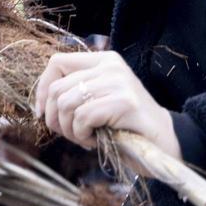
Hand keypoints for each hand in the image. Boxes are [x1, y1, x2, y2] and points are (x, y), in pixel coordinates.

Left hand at [34, 51, 179, 156]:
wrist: (166, 145)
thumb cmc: (125, 126)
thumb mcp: (96, 101)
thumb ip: (73, 94)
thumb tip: (39, 104)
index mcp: (103, 60)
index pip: (56, 63)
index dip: (41, 90)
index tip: (41, 113)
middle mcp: (111, 66)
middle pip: (57, 89)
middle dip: (55, 119)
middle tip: (71, 134)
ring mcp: (119, 82)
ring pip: (66, 104)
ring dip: (70, 130)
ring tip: (85, 138)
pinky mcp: (125, 102)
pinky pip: (83, 118)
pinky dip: (82, 135)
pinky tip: (96, 141)